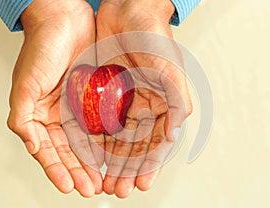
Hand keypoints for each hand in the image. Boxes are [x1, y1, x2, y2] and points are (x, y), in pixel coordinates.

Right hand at [7, 0, 101, 196]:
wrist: (64, 20)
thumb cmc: (42, 47)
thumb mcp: (26, 84)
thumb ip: (23, 117)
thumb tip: (29, 146)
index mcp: (41, 114)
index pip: (49, 149)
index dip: (57, 169)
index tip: (67, 187)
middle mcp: (61, 114)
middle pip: (70, 150)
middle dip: (79, 171)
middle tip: (90, 189)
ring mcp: (79, 106)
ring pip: (89, 140)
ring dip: (94, 161)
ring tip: (103, 179)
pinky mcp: (96, 96)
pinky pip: (103, 121)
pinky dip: (108, 139)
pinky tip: (114, 153)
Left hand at [96, 0, 192, 197]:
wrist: (128, 12)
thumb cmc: (154, 38)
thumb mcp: (170, 71)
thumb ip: (176, 103)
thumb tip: (173, 134)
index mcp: (162, 104)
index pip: (156, 142)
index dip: (149, 165)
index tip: (140, 184)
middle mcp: (144, 105)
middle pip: (136, 145)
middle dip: (128, 169)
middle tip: (119, 189)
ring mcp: (124, 100)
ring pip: (117, 138)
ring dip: (112, 161)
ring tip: (105, 181)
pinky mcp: (106, 94)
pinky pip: (101, 121)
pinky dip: (97, 141)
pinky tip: (93, 156)